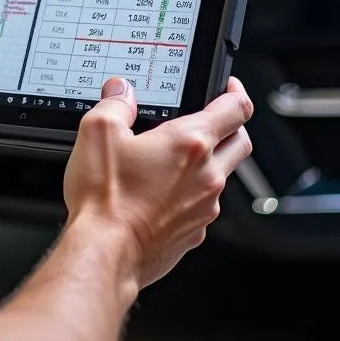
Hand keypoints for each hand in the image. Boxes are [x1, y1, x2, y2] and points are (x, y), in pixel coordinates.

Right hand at [63, 76, 252, 288]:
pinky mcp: (194, 233)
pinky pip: (204, 205)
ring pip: (223, 176)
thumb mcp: (98, 132)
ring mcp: (204, 208)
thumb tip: (121, 91)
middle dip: (233, 125)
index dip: (236, 92)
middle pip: (240, 142)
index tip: (229, 87)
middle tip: (213, 117)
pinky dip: (192, 193)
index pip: (236, 110)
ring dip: (210, 162)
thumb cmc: (105, 199)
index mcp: (190, 143)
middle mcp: (207, 175)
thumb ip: (115, 103)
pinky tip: (162, 192)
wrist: (105, 253)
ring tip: (176, 158)